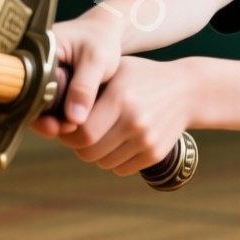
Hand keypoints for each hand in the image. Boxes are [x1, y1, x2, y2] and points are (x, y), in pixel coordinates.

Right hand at [29, 14, 122, 139]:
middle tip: (64, 130)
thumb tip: (73, 120)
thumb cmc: (100, 40)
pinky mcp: (44, 82)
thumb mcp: (96, 60)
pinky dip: (55, 115)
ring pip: (35, 102)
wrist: (104, 33)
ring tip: (70, 128)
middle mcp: (30, 61)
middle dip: (43, 117)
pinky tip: (69, 124)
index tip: (55, 125)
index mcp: (36, 48)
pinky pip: (43, 102)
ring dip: (49, 118)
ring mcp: (35, 72)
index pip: (27, 83)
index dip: (38, 108)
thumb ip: (84, 87)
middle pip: (27, 96)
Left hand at [59, 56, 194, 175]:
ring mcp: (147, 140)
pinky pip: (121, 169)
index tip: (68, 126)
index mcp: (121, 98)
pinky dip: (114, 160)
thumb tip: (53, 110)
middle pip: (89, 152)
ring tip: (103, 134)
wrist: (186, 90)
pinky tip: (120, 141)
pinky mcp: (155, 154)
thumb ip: (87, 88)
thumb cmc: (141, 77)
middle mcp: (134, 121)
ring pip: (103, 163)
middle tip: (81, 133)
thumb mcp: (115, 70)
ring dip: (96, 153)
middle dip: (79, 146)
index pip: (81, 132)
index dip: (68, 134)